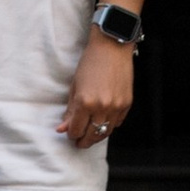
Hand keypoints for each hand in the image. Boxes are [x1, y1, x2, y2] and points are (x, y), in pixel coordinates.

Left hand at [63, 30, 133, 148]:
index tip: (69, 134)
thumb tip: (62, 129)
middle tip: (79, 142)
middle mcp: (102, 108)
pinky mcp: (127, 104)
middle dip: (83, 141)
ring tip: (90, 136)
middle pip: (92, 135)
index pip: (76, 130)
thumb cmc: (90, 63)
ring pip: (106, 132)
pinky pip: (117, 123)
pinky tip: (103, 123)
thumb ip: (70, 110)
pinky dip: (109, 126)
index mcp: (85, 102)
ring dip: (96, 136)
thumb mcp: (75, 86)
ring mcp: (116, 107)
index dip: (71, 135)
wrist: (112, 47)